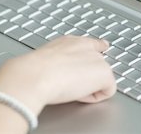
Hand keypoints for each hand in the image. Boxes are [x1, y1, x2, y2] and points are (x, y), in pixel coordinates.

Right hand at [0, 36, 115, 114]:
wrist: (36, 75)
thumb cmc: (34, 70)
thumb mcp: (46, 59)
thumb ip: (58, 60)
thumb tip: (54, 71)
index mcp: (71, 42)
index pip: (92, 43)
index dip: (98, 48)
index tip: (103, 47)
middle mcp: (87, 47)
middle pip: (98, 65)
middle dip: (88, 77)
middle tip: (68, 84)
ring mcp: (98, 59)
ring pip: (101, 80)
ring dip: (90, 87)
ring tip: (69, 88)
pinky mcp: (105, 74)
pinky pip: (106, 91)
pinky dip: (94, 97)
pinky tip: (78, 94)